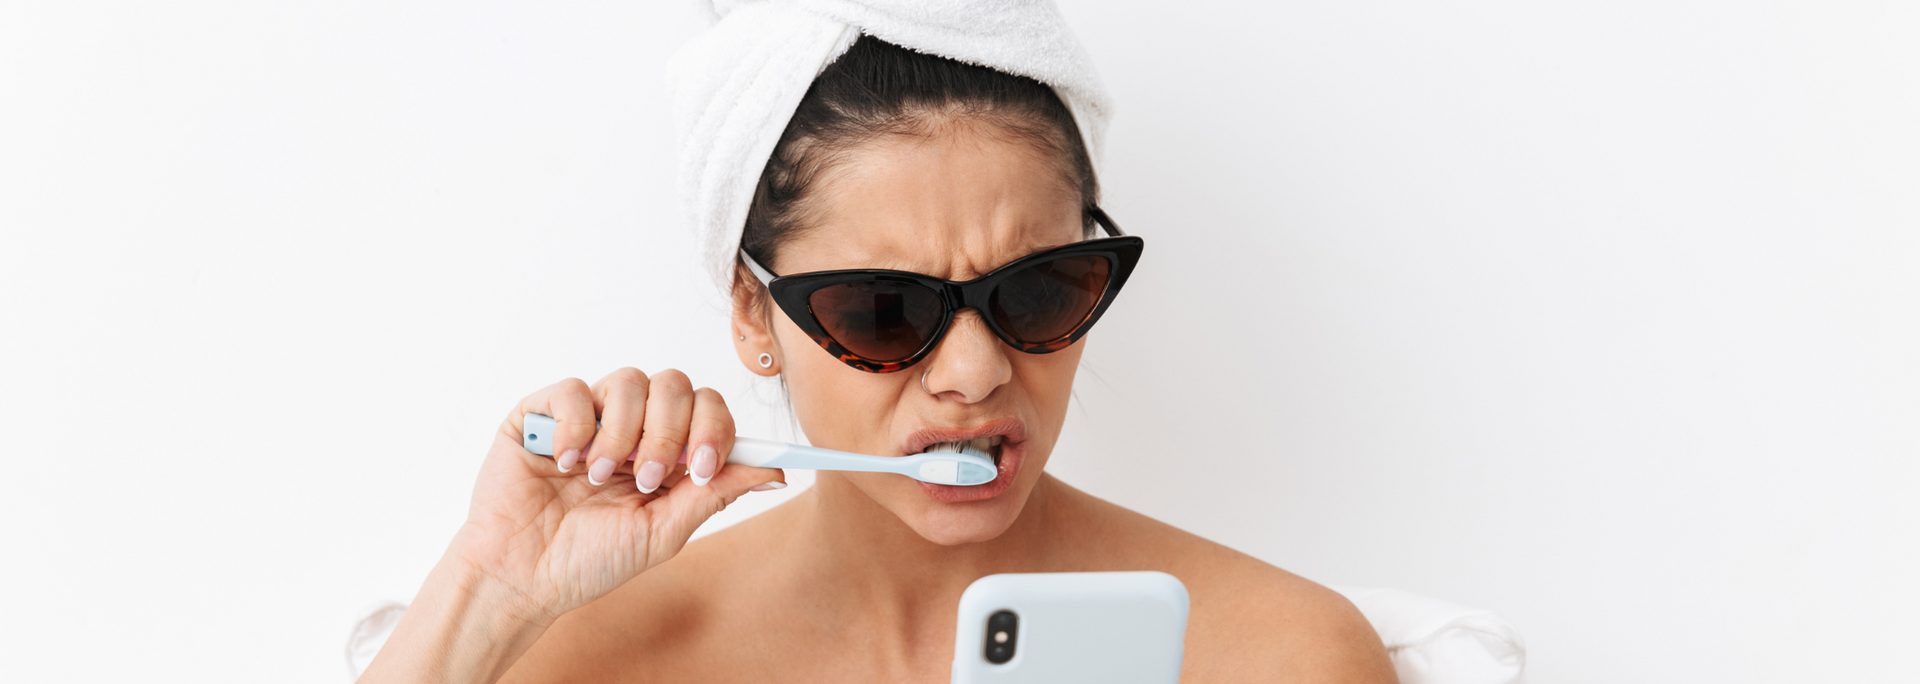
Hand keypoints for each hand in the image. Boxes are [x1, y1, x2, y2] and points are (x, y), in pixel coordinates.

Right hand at [452, 368, 784, 619]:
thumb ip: (715, 494)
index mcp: (668, 453)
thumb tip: (775, 470)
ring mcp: (590, 416)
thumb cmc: (589, 560)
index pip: (709, 410)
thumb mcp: (663, 532)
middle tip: (646, 480)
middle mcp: (633, 427)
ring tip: (599, 477)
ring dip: (622, 435)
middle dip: (668, 435)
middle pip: (676, 385)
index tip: (705, 467)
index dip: (715, 430)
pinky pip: (576, 389)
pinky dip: (577, 427)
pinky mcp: (544, 412)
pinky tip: (565, 463)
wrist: (522, 576)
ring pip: (630, 380)